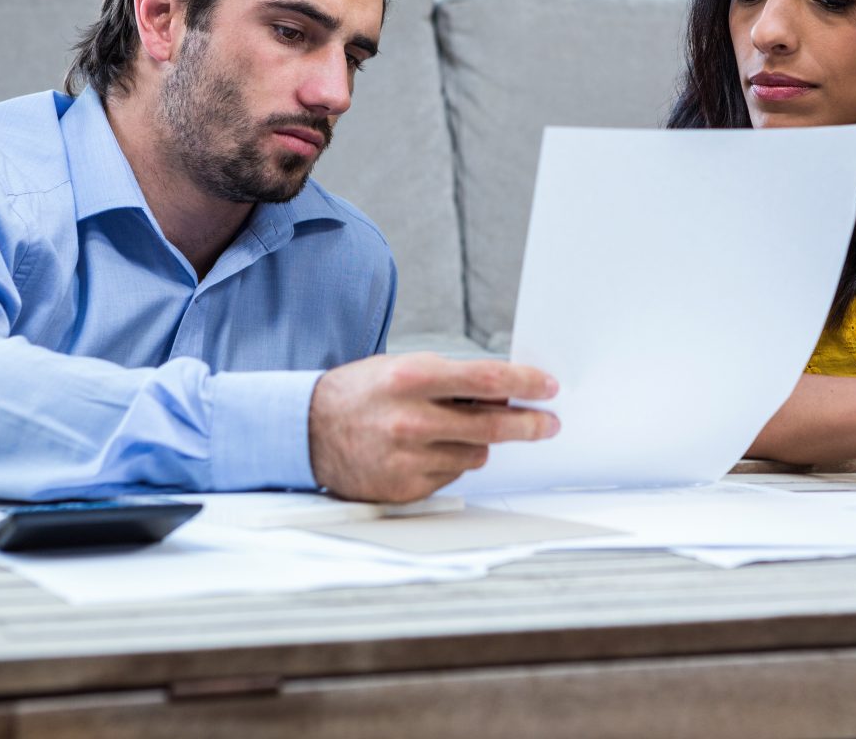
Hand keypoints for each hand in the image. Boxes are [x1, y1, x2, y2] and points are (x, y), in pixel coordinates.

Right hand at [308, 353, 559, 501]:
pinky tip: (425, 450)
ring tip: (450, 430)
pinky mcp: (406, 488)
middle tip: (548, 423)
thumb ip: (452, 379)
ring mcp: (409, 458)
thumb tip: (505, 389)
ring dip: (478, 442)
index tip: (548, 387)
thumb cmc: (361, 394)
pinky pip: (452, 476)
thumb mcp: (403, 368)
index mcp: (413, 378)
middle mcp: (412, 419)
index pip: (487, 379)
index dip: (525, 383)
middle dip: (529, 424)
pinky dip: (450, 462)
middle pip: (493, 425)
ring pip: (476, 454)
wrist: (307, 432)